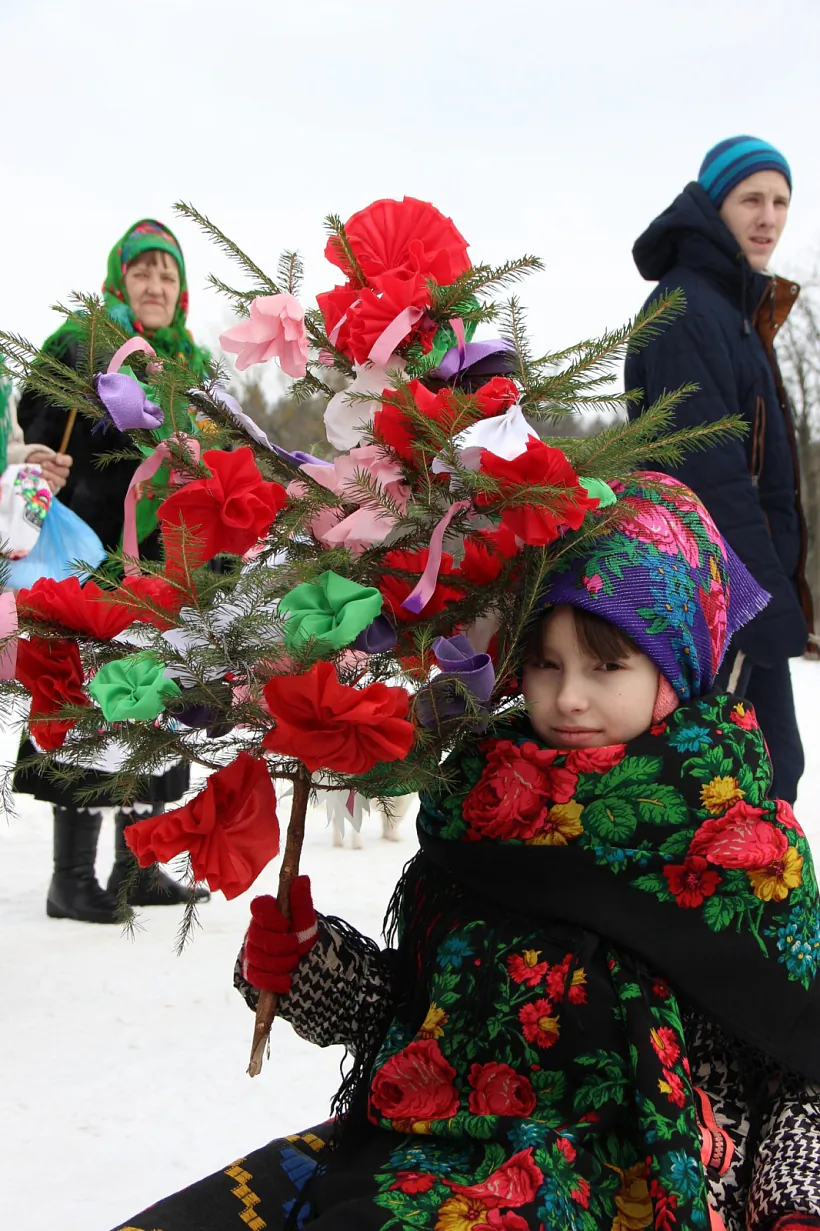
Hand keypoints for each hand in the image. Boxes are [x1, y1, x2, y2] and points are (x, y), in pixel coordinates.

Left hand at [28, 450, 71, 493]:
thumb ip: (48, 457)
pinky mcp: (52, 490)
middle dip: (54, 468)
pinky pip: (54, 490)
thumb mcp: (40, 456)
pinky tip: (46, 482)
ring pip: (61, 481)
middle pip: (65, 472)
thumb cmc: (36, 462)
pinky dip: (51, 486)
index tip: (57, 459)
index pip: (68, 461)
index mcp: (62, 463)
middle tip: (44, 464)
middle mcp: (62, 473)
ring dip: (52, 476)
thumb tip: (55, 457)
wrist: (27, 470)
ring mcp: (57, 482)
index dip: (64, 461)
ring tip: (41, 473)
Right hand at [241, 876, 316, 993]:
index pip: (259, 906)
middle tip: (295, 949)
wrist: (310, 972)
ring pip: (255, 956)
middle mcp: (256, 930)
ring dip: (279, 964)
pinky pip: (255, 976)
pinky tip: (286, 981)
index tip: (286, 925)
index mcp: (269, 914)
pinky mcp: (251, 973)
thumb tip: (302, 878)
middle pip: (256, 935)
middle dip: (279, 945)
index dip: (270, 917)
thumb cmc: (306, 941)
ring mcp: (251, 951)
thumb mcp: (307, 923)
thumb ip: (301, 903)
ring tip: (293, 964)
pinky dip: (273, 980)